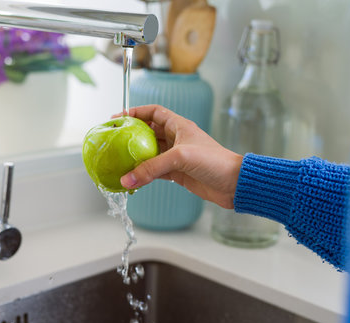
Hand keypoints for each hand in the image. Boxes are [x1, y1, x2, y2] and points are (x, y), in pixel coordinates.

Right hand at [118, 105, 242, 208]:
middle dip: (132, 135)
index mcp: (179, 126)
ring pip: (150, 154)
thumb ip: (152, 168)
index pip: (154, 113)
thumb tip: (127, 179)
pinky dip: (144, 175)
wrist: (234, 183)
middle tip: (115, 140)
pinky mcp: (178, 173)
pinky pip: (155, 172)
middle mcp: (177, 139)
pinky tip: (133, 179)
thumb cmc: (215, 161)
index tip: (119, 117)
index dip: (137, 112)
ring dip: (137, 158)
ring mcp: (176, 157)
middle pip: (149, 133)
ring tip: (119, 161)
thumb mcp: (181, 158)